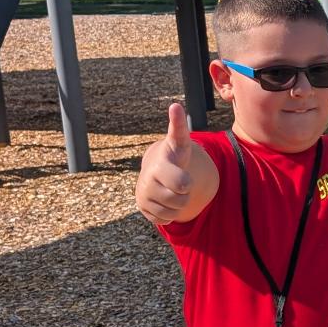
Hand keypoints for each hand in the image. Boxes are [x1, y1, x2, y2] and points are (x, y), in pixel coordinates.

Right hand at [136, 102, 202, 224]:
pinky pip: (164, 220)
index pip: (180, 182)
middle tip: (181, 183)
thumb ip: (178, 127)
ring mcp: (144, 197)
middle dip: (184, 194)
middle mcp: (148, 182)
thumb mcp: (179, 142)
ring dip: (177, 204)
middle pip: (179, 200)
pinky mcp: (143, 210)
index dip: (184, 183)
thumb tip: (175, 106)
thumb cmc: (174, 156)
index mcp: (159, 167)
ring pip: (173, 212)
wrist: (156, 171)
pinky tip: (165, 200)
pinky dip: (168, 214)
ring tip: (172, 189)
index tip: (184, 181)